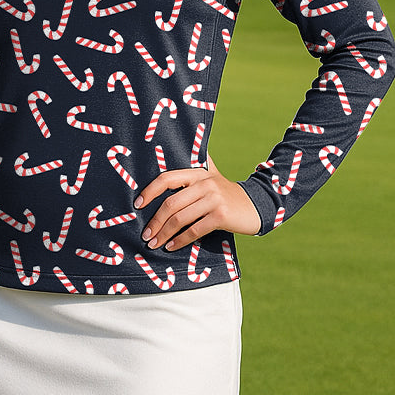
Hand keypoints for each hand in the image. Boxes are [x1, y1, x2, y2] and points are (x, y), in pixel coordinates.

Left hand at [135, 155, 260, 251]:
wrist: (256, 206)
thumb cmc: (226, 193)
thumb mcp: (212, 175)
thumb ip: (196, 166)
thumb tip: (178, 147)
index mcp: (197, 173)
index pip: (167, 178)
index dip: (150, 191)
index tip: (137, 204)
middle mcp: (204, 183)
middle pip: (171, 203)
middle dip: (155, 221)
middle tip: (145, 235)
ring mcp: (214, 199)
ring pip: (181, 218)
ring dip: (164, 233)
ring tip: (154, 243)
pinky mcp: (221, 216)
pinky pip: (194, 230)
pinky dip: (180, 240)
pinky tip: (171, 247)